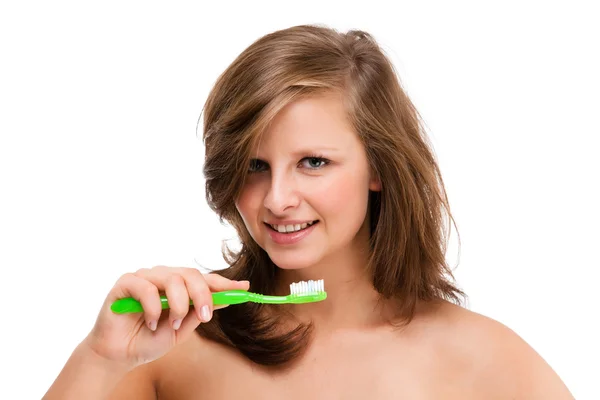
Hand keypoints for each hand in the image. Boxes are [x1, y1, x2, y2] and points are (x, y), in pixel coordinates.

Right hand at [83, 266, 248, 368]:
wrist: (119, 355)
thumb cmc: (148, 340)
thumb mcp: (181, 330)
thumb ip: (198, 313)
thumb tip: (225, 300)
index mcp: (178, 286)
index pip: (204, 279)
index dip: (224, 283)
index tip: (244, 287)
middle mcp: (163, 277)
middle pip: (191, 274)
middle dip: (203, 295)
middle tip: (205, 317)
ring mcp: (145, 278)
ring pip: (172, 278)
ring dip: (178, 304)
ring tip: (172, 324)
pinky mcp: (125, 283)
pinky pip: (146, 287)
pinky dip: (152, 307)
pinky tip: (149, 322)